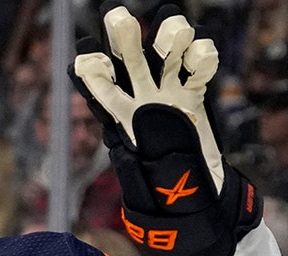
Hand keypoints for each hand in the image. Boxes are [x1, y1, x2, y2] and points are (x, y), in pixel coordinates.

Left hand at [70, 3, 261, 255]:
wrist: (199, 204)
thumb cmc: (163, 197)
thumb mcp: (146, 177)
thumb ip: (143, 146)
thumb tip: (145, 120)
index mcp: (120, 121)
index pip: (102, 91)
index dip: (94, 73)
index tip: (85, 57)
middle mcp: (141, 102)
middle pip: (130, 63)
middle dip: (125, 40)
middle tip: (118, 17)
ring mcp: (169, 96)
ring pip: (165, 58)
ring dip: (168, 38)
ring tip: (173, 30)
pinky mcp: (195, 98)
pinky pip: (197, 71)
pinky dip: (201, 58)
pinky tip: (201, 53)